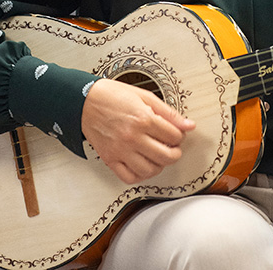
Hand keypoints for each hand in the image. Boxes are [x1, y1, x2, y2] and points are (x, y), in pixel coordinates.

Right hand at [80, 79, 195, 183]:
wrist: (84, 101)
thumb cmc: (112, 95)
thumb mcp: (144, 96)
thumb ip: (169, 112)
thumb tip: (189, 125)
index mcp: (143, 119)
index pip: (174, 136)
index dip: (180, 135)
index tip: (176, 133)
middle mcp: (132, 137)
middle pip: (166, 156)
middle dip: (175, 153)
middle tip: (173, 148)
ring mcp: (120, 150)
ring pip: (150, 170)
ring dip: (159, 165)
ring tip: (158, 156)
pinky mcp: (109, 159)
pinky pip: (129, 177)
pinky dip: (140, 175)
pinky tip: (143, 165)